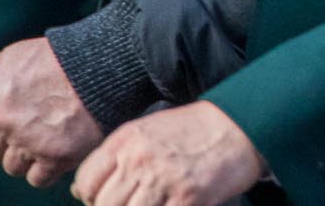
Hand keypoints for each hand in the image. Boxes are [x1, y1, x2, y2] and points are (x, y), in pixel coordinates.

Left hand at [0, 37, 102, 186]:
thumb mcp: (12, 59)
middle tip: (32, 121)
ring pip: (12, 167)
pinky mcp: (56, 155)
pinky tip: (58, 147)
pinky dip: (47, 168)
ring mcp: (29, 140)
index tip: (4, 116)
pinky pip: (37, 178)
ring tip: (49, 132)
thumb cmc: (56, 58)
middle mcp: (4, 121)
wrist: (105, 62)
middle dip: (6, 140)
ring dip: (27, 155)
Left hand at [72, 103, 263, 205]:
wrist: (242, 126)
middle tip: (133, 202)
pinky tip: (171, 205)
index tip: (104, 199)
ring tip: (153, 203)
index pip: (86, 182)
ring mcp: (162, 180)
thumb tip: (83, 191)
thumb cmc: (196, 129)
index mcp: (127, 140)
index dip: (91, 197)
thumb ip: (118, 155)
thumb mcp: (150, 130)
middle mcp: (139, 159)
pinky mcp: (186, 199)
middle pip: (103, 204)